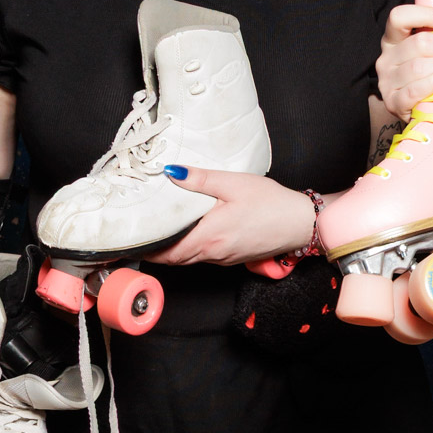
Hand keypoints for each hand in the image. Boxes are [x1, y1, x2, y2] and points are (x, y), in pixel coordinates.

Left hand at [152, 169, 317, 266]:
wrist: (300, 224)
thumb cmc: (271, 204)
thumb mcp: (234, 183)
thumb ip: (200, 180)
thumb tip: (171, 172)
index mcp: (210, 236)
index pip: (169, 251)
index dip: (149, 250)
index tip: (132, 243)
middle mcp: (214, 253)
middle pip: (175, 259)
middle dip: (156, 252)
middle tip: (139, 239)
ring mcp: (224, 258)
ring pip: (189, 260)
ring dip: (173, 252)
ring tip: (158, 236)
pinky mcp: (233, 258)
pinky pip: (204, 258)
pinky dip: (190, 250)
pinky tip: (189, 235)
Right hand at [376, 0, 432, 120]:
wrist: (419, 107)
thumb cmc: (431, 67)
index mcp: (395, 36)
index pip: (400, 16)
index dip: (428, 15)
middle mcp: (387, 56)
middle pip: (420, 44)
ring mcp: (388, 81)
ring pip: (420, 67)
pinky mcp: (394, 103)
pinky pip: (414, 90)